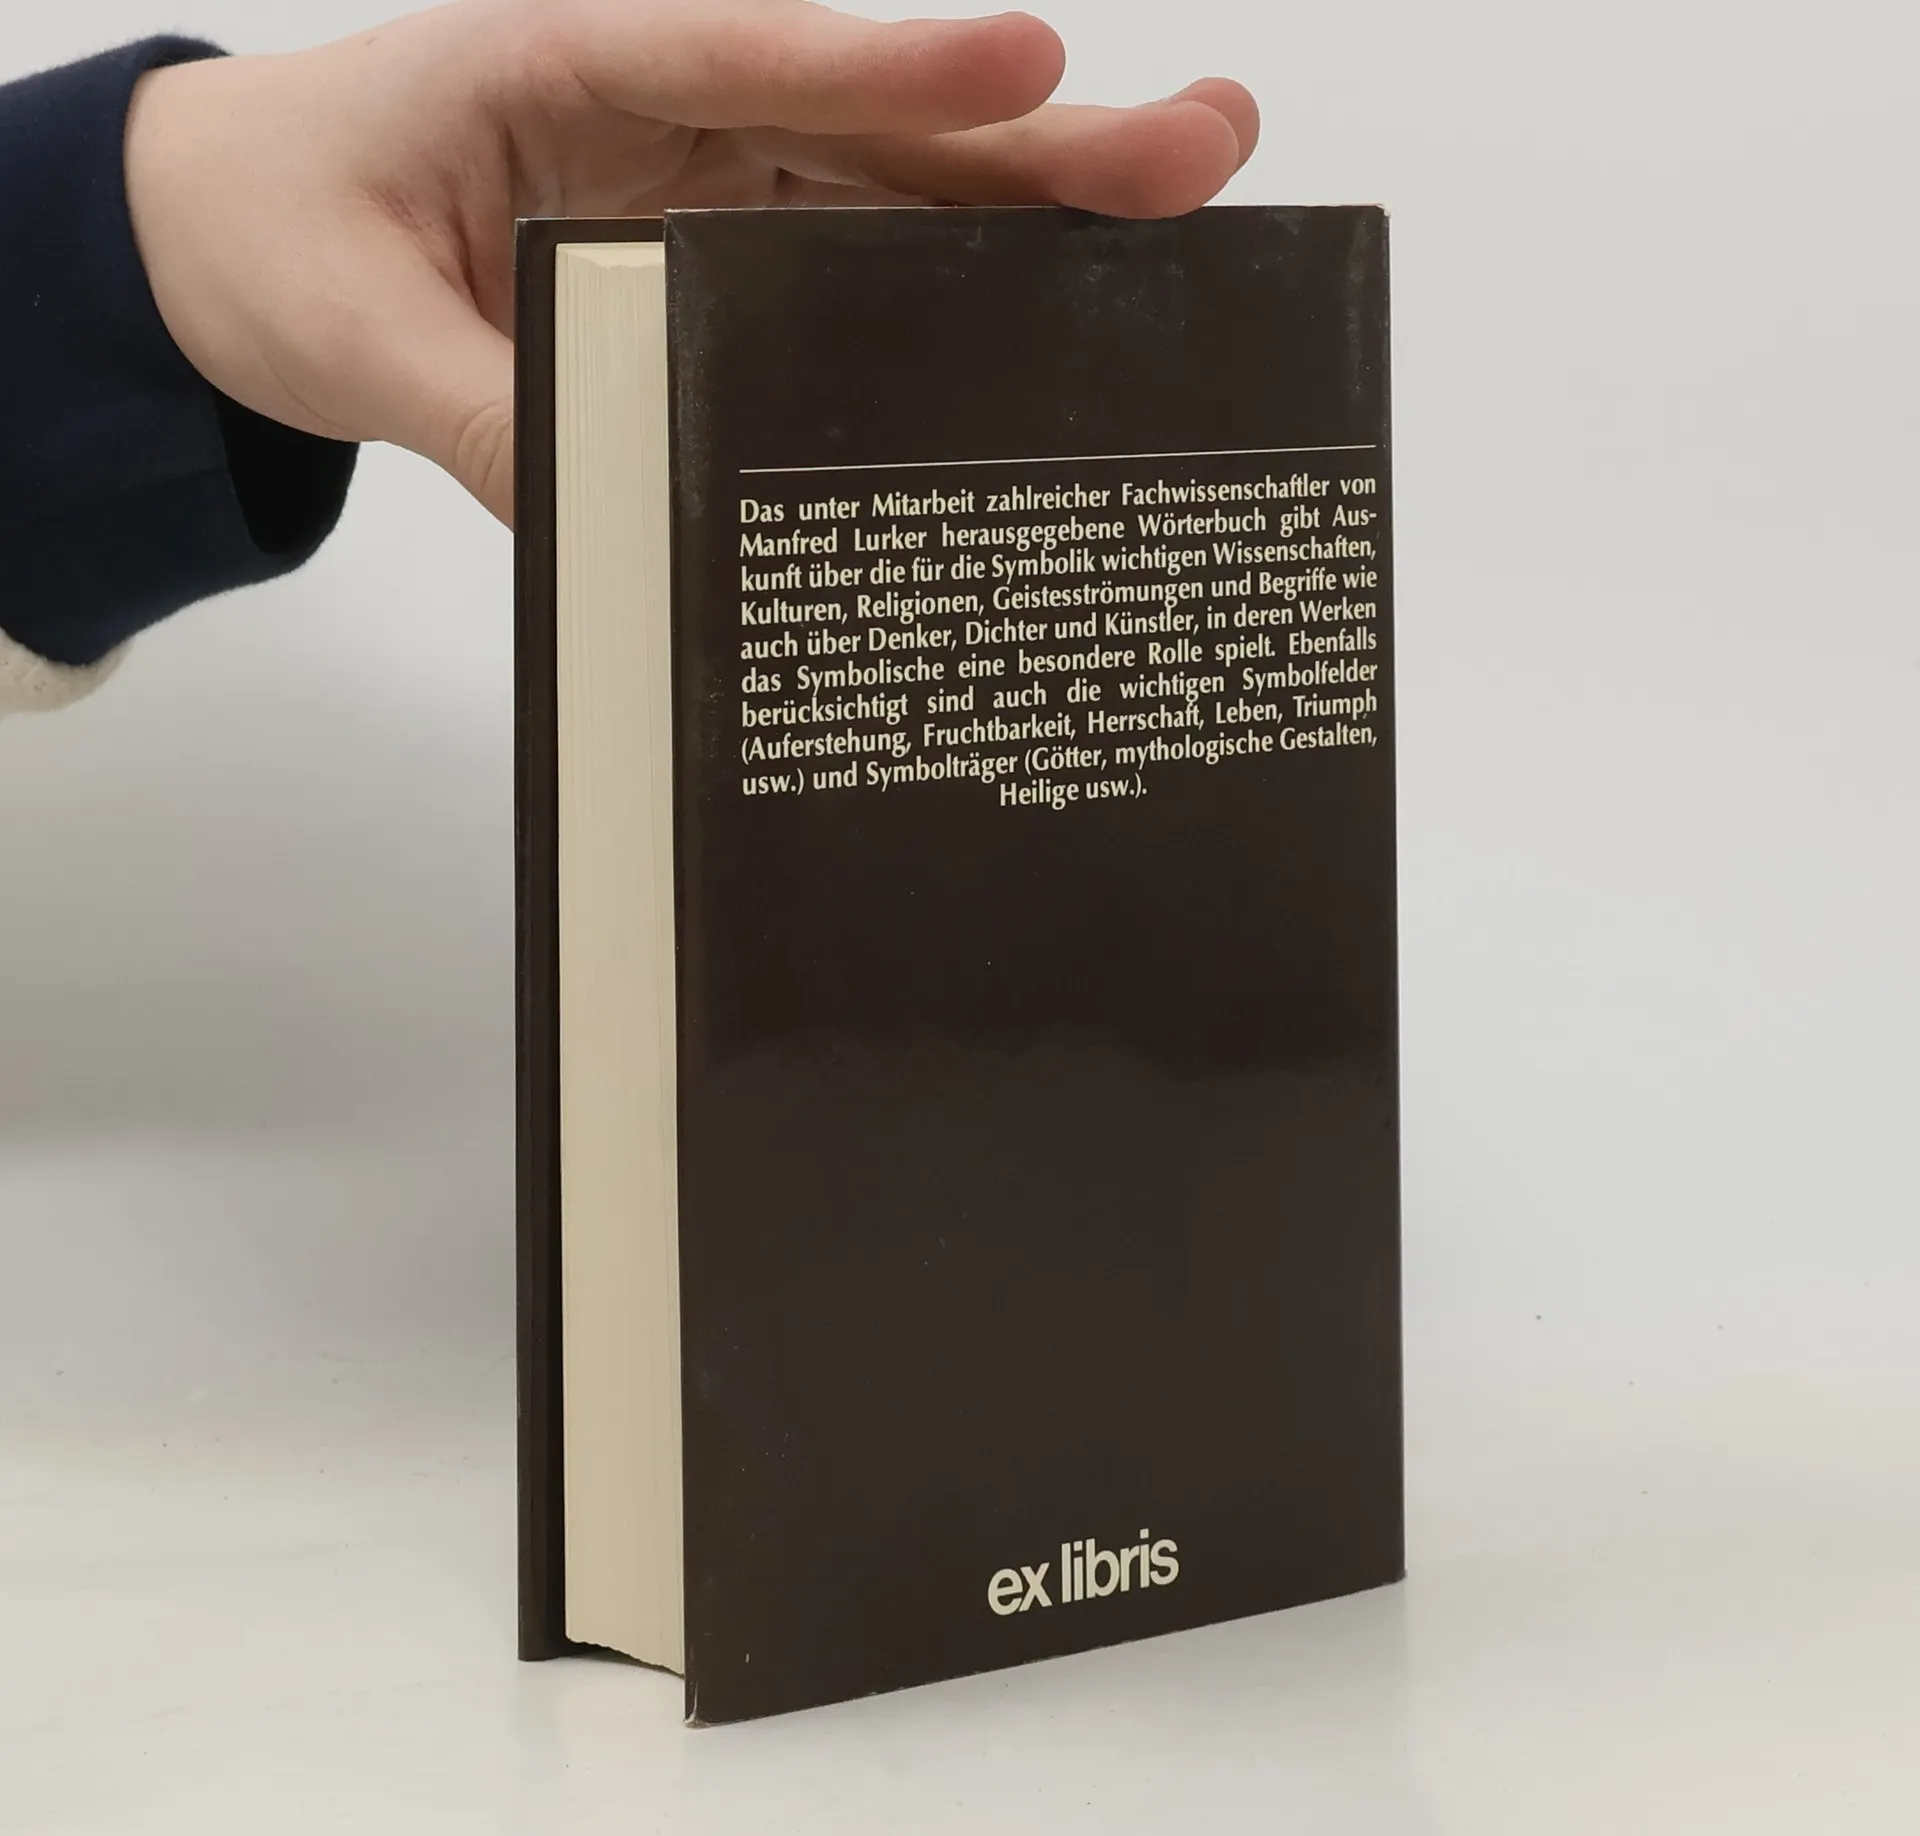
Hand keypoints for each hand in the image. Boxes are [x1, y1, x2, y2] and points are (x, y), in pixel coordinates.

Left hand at [124, 0, 1257, 522]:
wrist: (227, 239)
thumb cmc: (274, 228)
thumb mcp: (355, 326)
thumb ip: (484, 409)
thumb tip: (616, 520)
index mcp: (572, 62)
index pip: (758, 57)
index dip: (903, 67)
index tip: (1034, 64)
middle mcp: (672, 106)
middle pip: (880, 117)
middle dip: (1042, 136)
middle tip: (1202, 143)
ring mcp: (710, 174)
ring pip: (898, 184)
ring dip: (1037, 207)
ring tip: (1187, 212)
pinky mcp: (721, 243)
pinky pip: (853, 257)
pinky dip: (951, 284)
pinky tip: (1053, 311)